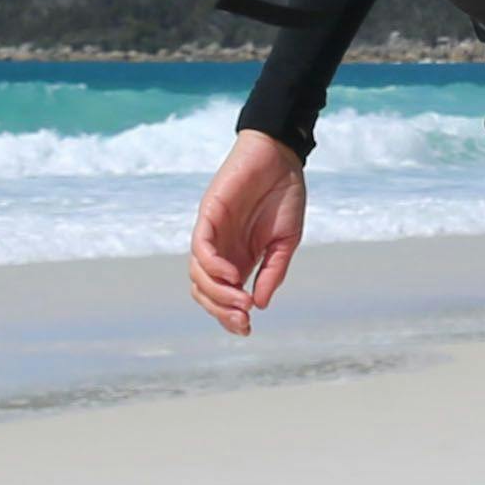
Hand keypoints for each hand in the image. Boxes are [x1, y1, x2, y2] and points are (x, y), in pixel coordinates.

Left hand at [187, 129, 308, 336]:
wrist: (281, 157)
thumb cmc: (284, 195)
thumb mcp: (285, 242)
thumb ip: (273, 272)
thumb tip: (261, 305)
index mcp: (238, 258)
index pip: (221, 295)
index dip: (228, 316)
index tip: (247, 327)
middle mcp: (221, 250)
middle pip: (204, 291)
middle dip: (220, 311)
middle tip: (243, 320)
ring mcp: (212, 233)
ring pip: (198, 274)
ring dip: (218, 294)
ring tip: (242, 301)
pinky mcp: (208, 214)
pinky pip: (200, 247)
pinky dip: (213, 266)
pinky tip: (233, 276)